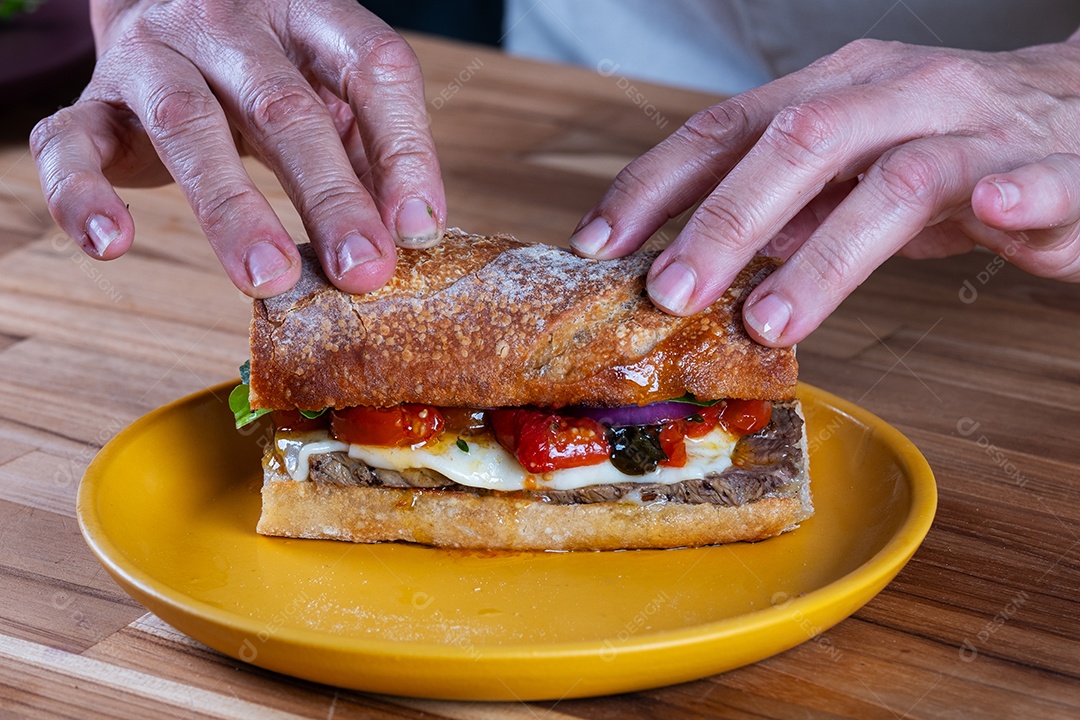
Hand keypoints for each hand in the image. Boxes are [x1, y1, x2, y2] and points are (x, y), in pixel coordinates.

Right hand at [31, 0, 444, 296]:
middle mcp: (226, 24)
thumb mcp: (330, 95)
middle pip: (283, 105)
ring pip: (186, 124)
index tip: (419, 228)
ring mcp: (151, 57)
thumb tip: (410, 233)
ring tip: (268, 279)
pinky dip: (82, 195)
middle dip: (328, 195)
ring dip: (230, 209)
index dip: (403, 147)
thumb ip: (370, 154)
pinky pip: (69, 143)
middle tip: (361, 269)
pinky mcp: (91, 103)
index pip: (371, 65)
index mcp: (306, 13)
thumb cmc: (268, 73)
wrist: (165, 14)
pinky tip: (112, 245)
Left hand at [569, 36, 1079, 345]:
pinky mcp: (1052, 168)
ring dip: (827, 253)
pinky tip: (992, 214)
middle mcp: (896, 95)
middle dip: (722, 222)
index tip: (596, 246)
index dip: (654, 185)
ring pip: (896, 179)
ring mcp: (975, 128)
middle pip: (796, 143)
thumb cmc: (950, 148)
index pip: (725, 129)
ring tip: (769, 318)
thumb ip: (780, 210)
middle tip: (669, 294)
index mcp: (833, 91)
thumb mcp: (845, 173)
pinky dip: (1016, 198)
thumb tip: (688, 261)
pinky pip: (1033, 180)